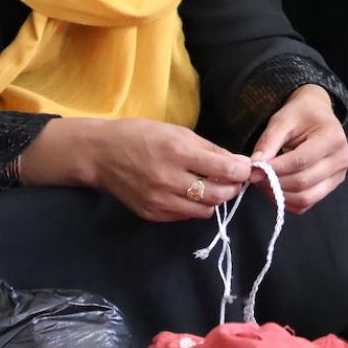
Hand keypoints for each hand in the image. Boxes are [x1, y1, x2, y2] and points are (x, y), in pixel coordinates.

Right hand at [20, 117, 250, 222]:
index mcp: (178, 152)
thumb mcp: (178, 132)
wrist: (100, 155)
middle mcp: (170, 179)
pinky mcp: (152, 214)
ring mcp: (160, 200)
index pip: (225, 170)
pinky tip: (188, 192)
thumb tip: (238, 163)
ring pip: (205, 210)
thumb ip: (210, 149)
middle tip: (232, 179)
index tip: (246, 168)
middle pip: (219, 194)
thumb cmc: (141, 135)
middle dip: (232, 187)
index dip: (242, 171)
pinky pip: (186, 215)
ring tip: (210, 185)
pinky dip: (194, 206)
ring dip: (214, 199)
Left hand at [251, 84, 347, 214]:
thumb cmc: (300, 114)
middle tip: (255, 177)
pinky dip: (288, 201)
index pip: (301, 161)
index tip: (254, 170)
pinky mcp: (331, 187)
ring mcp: (339, 175)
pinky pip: (307, 204)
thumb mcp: (282, 120)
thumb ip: (268, 142)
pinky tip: (275, 189)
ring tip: (264, 183)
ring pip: (306, 198)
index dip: (276, 168)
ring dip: (280, 195)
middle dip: (275, 183)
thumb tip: (255, 167)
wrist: (317, 114)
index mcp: (332, 137)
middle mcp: (341, 159)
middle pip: (303, 182)